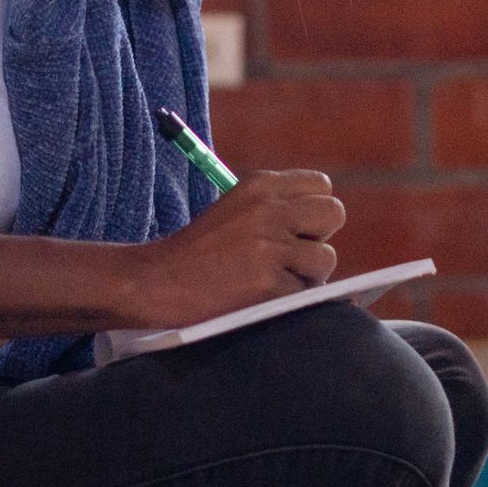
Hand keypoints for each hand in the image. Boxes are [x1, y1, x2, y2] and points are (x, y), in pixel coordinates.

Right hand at [133, 169, 343, 327]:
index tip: (296, 230)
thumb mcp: (236, 209)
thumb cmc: (198, 252)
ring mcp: (269, 246)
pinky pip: (306, 293)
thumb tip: (325, 220)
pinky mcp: (268, 283)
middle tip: (289, 257)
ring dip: (307, 275)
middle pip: (333, 214)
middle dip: (318, 239)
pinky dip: (289, 301)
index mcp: (261, 185)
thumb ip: (277, 207)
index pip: (321, 187)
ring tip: (273, 280)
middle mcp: (269, 209)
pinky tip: (261, 298)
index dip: (314, 212)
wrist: (154, 282)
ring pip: (326, 258)